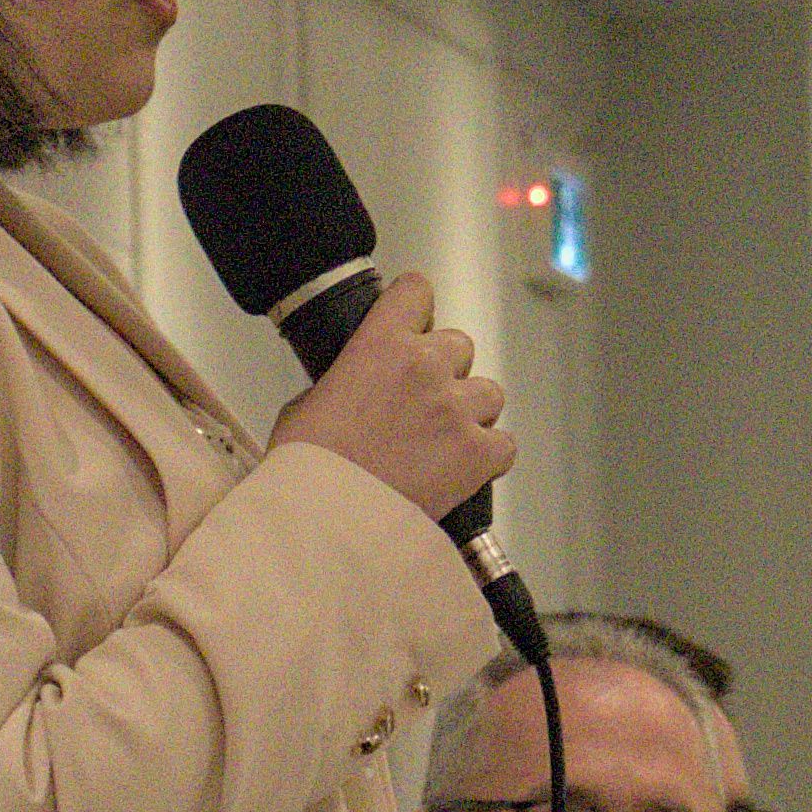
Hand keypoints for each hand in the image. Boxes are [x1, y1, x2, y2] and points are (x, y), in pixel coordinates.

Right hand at [273, 275, 510, 526]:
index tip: (414, 325)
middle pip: (459, 344)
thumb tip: (356, 388)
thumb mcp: (306, 404)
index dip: (416, 309)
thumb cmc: (310, 469)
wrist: (328, 520)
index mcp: (379, 344)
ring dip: (470, 411)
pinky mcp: (478, 453)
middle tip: (420, 403)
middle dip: (444, 370)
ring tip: (442, 441)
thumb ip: (344, 381)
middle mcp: (426, 367)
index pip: (417, 291)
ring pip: (489, 392)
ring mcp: (456, 409)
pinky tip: (463, 469)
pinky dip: (488, 456)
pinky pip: (504, 444)